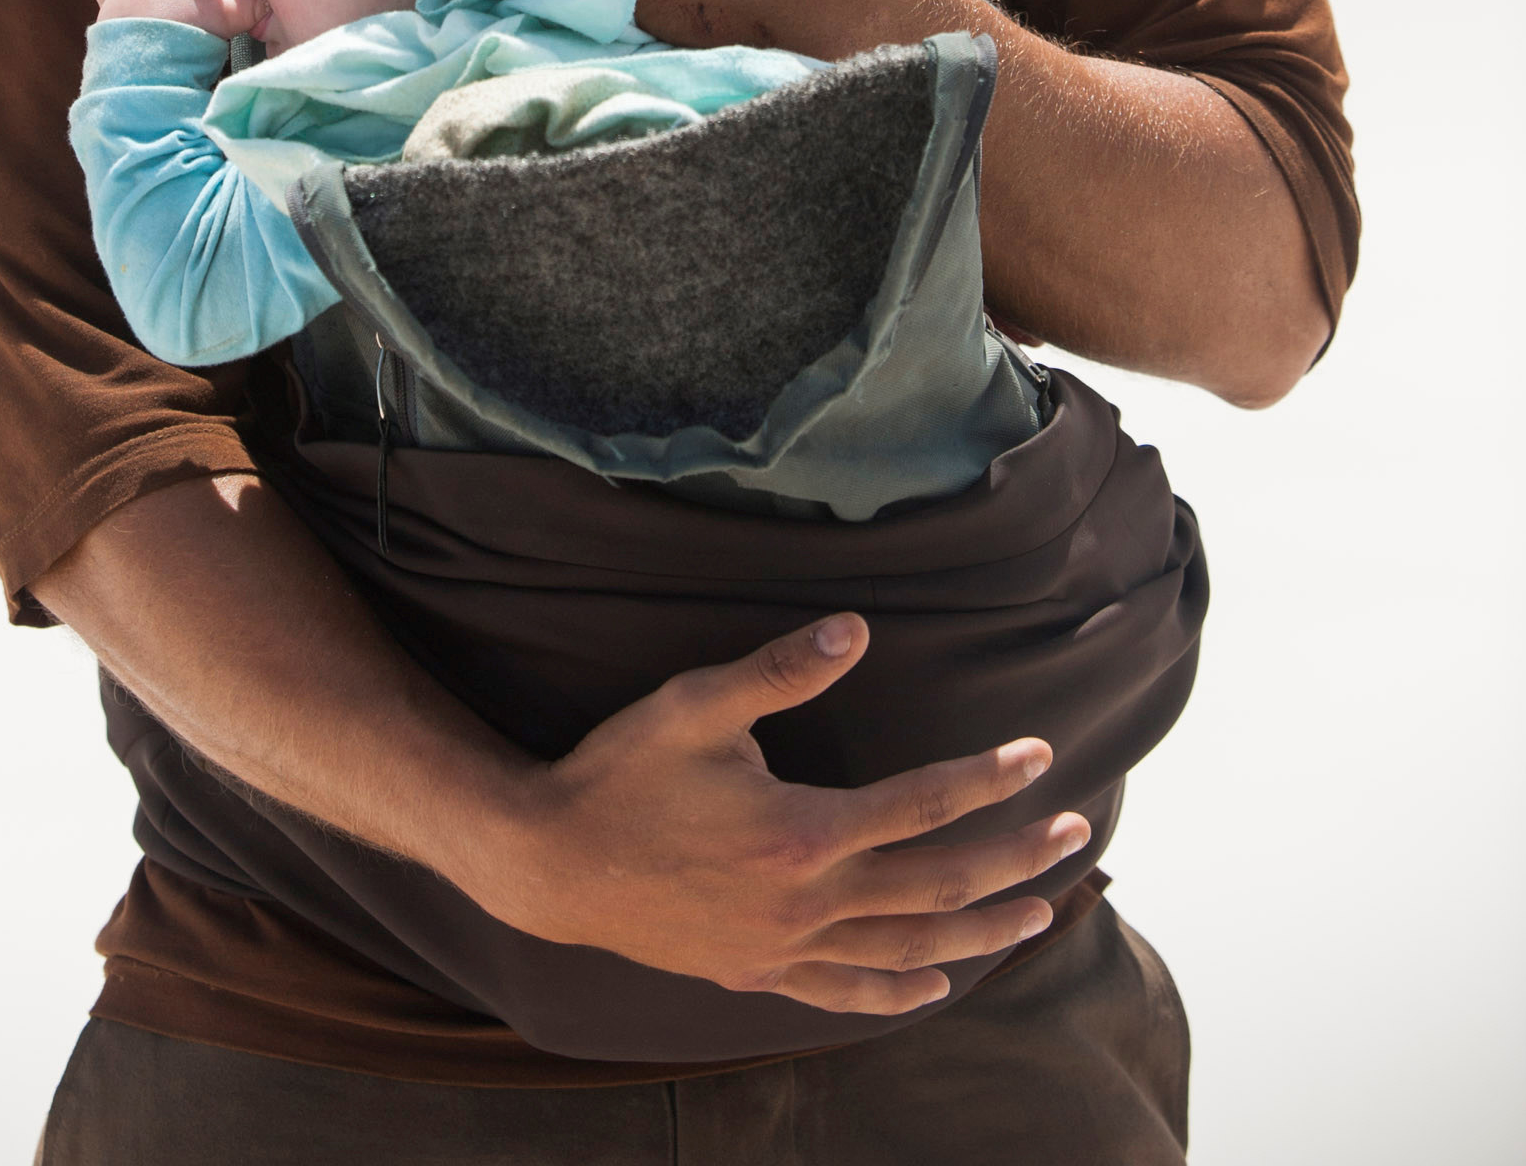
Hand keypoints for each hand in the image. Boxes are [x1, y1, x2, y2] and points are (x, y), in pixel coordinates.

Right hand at [480, 612, 1087, 1010]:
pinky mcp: (758, 973)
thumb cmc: (621, 772)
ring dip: (983, 930)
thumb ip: (781, 670)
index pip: (923, 805)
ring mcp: (786, 950)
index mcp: (803, 834)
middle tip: (1074, 832)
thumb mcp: (694, 703)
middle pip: (938, 886)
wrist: (550, 864)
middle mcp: (808, 903)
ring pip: (910, 950)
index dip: (988, 778)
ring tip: (1041, 910)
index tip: (1040, 752)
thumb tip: (858, 629)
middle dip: (1015, 857)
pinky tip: (938, 984)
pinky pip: (848, 995)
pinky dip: (901, 992)